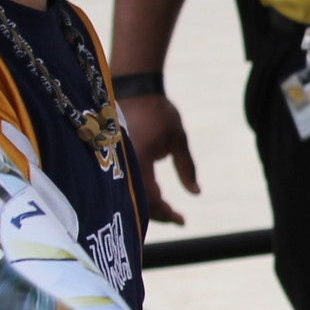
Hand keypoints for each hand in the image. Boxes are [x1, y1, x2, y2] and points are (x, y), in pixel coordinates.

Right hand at [119, 92, 198, 225]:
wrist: (134, 88)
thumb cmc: (158, 111)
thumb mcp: (178, 139)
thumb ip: (187, 168)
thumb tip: (195, 193)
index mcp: (140, 160)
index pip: (151, 198)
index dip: (166, 213)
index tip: (182, 221)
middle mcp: (124, 163)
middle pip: (137, 202)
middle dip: (157, 214)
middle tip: (177, 219)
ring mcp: (116, 160)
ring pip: (130, 194)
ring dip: (148, 206)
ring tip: (168, 212)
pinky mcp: (114, 157)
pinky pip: (126, 182)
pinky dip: (139, 193)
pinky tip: (153, 197)